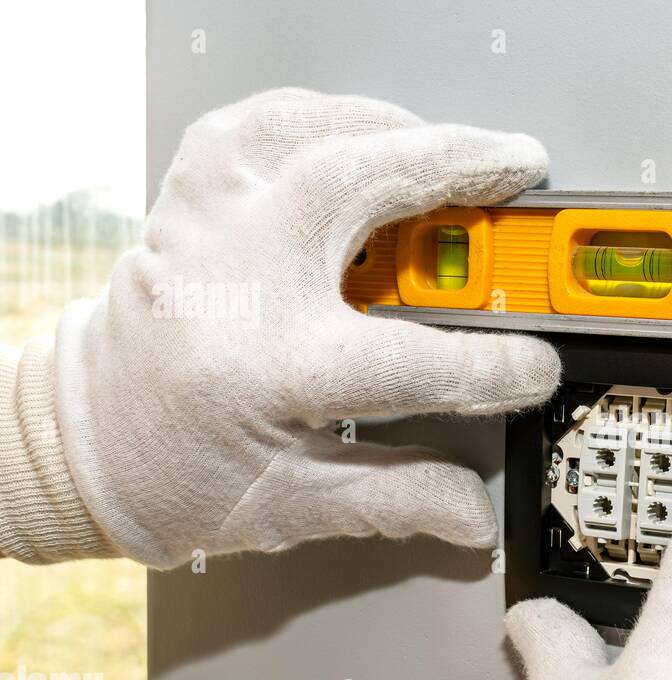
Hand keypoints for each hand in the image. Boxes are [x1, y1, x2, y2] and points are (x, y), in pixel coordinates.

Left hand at [51, 88, 558, 566]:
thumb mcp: (290, 508)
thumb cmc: (167, 477)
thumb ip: (395, 500)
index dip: (494, 365)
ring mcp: (203, 230)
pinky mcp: (188, 204)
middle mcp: (232, 283)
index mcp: (266, 370)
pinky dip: (316, 115)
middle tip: (519, 168)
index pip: (411, 361)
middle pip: (352, 189)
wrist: (77, 446)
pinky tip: (359, 132)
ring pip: (297, 132)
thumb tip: (473, 511)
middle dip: (452, 167)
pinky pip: (250, 124)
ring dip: (387, 126)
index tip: (533, 367)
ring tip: (449, 144)